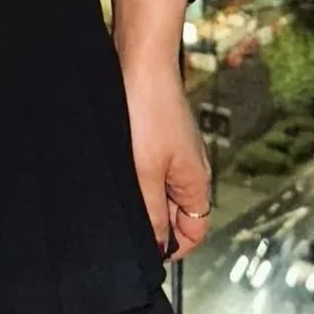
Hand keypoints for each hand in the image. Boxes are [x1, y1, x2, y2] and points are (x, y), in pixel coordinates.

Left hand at [123, 58, 213, 263]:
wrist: (140, 61)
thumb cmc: (147, 111)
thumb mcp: (145, 173)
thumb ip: (152, 213)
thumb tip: (158, 248)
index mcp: (196, 182)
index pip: (195, 231)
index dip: (172, 246)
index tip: (144, 252)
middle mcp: (190, 169)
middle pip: (176, 213)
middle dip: (152, 222)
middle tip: (122, 222)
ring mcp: (174, 152)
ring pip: (160, 192)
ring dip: (141, 199)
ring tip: (117, 195)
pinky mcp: (158, 137)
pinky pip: (150, 170)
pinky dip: (135, 177)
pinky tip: (117, 173)